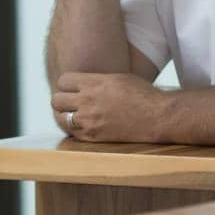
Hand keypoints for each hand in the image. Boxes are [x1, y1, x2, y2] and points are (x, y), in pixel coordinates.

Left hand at [51, 72, 170, 142]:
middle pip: (56, 100)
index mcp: (94, 83)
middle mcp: (88, 101)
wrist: (158, 116)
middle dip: (61, 100)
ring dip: (64, 116)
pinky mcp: (94, 136)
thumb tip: (82, 82)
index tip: (72, 88)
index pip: (63, 81)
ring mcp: (90, 120)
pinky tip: (81, 126)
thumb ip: (96, 80)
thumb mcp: (117, 77)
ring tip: (72, 115)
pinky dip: (73, 129)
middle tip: (69, 102)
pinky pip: (71, 133)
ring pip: (60, 118)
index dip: (66, 84)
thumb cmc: (142, 94)